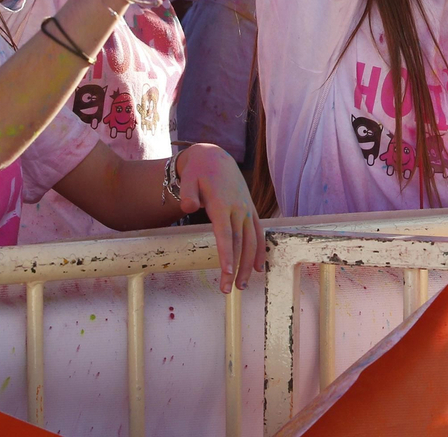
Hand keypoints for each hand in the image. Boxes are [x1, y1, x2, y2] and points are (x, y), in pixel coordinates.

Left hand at [175, 144, 264, 292]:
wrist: (216, 157)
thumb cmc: (198, 171)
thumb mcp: (188, 179)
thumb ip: (188, 194)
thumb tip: (187, 208)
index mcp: (221, 203)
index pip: (225, 234)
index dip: (227, 255)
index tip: (227, 273)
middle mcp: (237, 208)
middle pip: (239, 243)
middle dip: (236, 268)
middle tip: (229, 290)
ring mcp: (246, 209)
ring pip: (251, 241)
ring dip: (248, 264)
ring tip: (242, 286)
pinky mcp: (251, 210)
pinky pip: (259, 232)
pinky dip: (260, 250)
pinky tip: (257, 268)